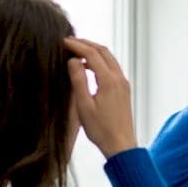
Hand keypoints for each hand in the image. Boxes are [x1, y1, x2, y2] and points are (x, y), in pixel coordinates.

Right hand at [64, 37, 136, 158]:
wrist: (121, 145)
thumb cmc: (101, 130)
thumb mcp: (83, 106)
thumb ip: (78, 81)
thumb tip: (73, 61)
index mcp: (109, 80)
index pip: (92, 54)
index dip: (77, 45)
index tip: (63, 41)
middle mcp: (119, 78)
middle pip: (103, 51)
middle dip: (86, 44)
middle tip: (70, 42)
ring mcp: (123, 84)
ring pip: (109, 58)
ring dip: (94, 51)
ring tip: (77, 52)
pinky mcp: (124, 90)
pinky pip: (112, 68)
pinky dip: (100, 61)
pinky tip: (89, 67)